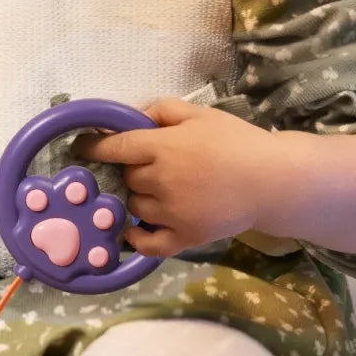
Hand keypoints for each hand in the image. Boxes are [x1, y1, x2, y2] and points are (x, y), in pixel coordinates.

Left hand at [69, 98, 280, 257]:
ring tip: (153, 192)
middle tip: (144, 167)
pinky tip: (132, 231)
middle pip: (126, 178)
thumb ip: (162, 111)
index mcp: (160, 147)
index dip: (92, 147)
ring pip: (134, 207)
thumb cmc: (236, 142)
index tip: (81, 147)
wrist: (273, 181)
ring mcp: (171, 212)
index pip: (112, 147)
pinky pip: (149, 244)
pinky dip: (136, 239)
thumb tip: (134, 117)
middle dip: (129, 171)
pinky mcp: (185, 236)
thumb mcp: (199, 115)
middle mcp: (159, 180)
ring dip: (137, 198)